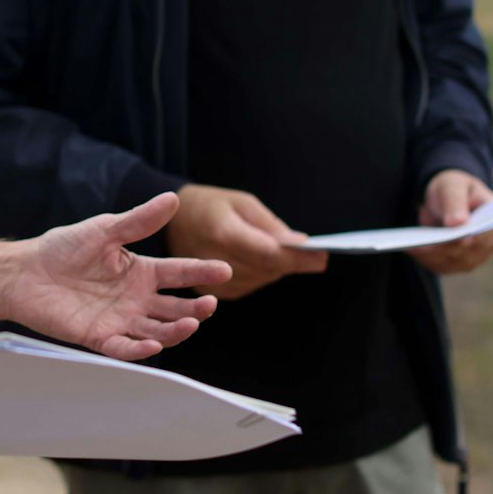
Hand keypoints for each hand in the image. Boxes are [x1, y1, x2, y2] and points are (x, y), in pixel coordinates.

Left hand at [1, 192, 230, 360]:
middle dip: (195, 308)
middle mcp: (135, 299)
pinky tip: (153, 343)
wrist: (25, 272)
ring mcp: (119, 319)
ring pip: (157, 330)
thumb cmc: (63, 249)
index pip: (179, 273)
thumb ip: (138, 221)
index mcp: (140, 272)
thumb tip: (172, 199)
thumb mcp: (104, 229)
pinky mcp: (99, 337)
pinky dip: (140, 348)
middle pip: (175, 308)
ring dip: (176, 330)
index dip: (201, 272)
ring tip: (190, 324)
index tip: (223, 270)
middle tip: (210, 304)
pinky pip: (125, 348)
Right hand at [165, 183, 329, 299]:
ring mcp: (208, 280)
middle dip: (291, 262)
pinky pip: (246, 288)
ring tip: (283, 254)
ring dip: (276, 269)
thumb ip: (270, 225)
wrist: (169, 222)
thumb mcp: (240, 201)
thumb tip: (301, 244)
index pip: (269, 254)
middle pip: (267, 270)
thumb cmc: (208, 205)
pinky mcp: (207, 292)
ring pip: (259, 281)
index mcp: (223, 233)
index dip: (298, 258)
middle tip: (312, 255)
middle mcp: (213, 260)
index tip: (323, 257)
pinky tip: (259, 262)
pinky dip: (259, 276)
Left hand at [408, 169, 492, 274]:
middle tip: (424, 243)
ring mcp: (473, 257)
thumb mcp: (453, 186)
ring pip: (452, 262)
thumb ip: (456, 202)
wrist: (443, 198)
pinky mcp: (455, 264)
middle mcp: (488, 243)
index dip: (473, 238)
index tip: (459, 238)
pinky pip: (439, 265)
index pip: (486, 234)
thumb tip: (459, 223)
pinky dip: (425, 259)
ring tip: (412, 245)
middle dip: (445, 247)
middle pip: (467, 252)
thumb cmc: (453, 188)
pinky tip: (411, 248)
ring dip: (432, 255)